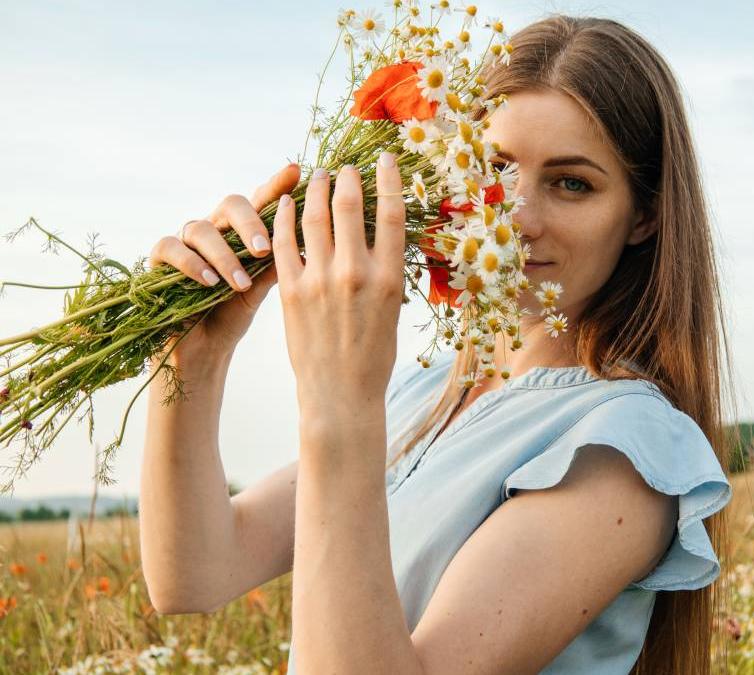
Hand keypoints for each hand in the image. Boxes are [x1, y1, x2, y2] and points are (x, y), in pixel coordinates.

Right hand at [148, 163, 300, 365]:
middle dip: (249, 223)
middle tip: (264, 250)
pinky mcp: (160, 258)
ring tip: (239, 284)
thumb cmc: (234, 314)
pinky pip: (171, 247)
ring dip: (224, 257)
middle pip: (231, 204)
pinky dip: (191, 264)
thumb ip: (277, 264)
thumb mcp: (262, 289)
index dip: (276, 184)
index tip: (296, 171)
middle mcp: (215, 228)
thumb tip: (307, 244)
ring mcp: (185, 240)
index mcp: (242, 232)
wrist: (203, 349)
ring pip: (202, 228)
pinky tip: (209, 282)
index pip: (261, 202)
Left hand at [271, 154, 407, 417]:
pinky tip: (285, 204)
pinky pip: (285, 243)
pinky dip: (284, 218)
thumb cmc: (374, 356)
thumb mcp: (392, 309)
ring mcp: (320, 280)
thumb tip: (377, 234)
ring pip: (315, 218)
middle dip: (347, 179)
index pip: (391, 214)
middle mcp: (356, 273)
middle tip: (345, 166)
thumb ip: (383, 270)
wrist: (340, 394)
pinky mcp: (291, 292)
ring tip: (318, 176)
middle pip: (350, 207)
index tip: (385, 159)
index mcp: (390, 278)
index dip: (389, 180)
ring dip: (317, 191)